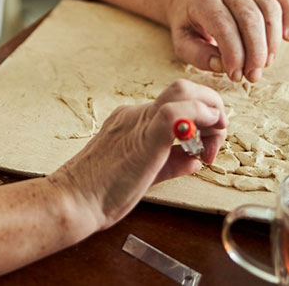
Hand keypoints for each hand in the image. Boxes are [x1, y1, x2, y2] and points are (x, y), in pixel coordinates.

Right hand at [47, 80, 226, 230]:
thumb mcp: (144, 174)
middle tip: (215, 139)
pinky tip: (200, 143)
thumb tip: (194, 160)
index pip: (178, 102)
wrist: (72, 200)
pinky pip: (175, 112)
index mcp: (134, 120)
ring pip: (183, 91)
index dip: (202, 117)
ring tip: (211, 140)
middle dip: (212, 106)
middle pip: (185, 89)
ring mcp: (139, 122)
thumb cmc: (100, 193)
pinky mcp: (144, 137)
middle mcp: (136, 114)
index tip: (206, 147)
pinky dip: (197, 119)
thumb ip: (171, 163)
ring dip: (210, 110)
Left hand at [167, 0, 288, 82]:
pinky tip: (288, 38)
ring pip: (270, 9)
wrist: (192, 2)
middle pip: (250, 18)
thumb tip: (222, 65)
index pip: (223, 25)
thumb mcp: (182, 43)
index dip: (233, 54)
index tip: (235, 75)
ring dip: (272, 41)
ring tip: (265, 64)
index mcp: (203, 0)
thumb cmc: (189, 26)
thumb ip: (198, 55)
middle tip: (253, 76)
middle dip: (255, 52)